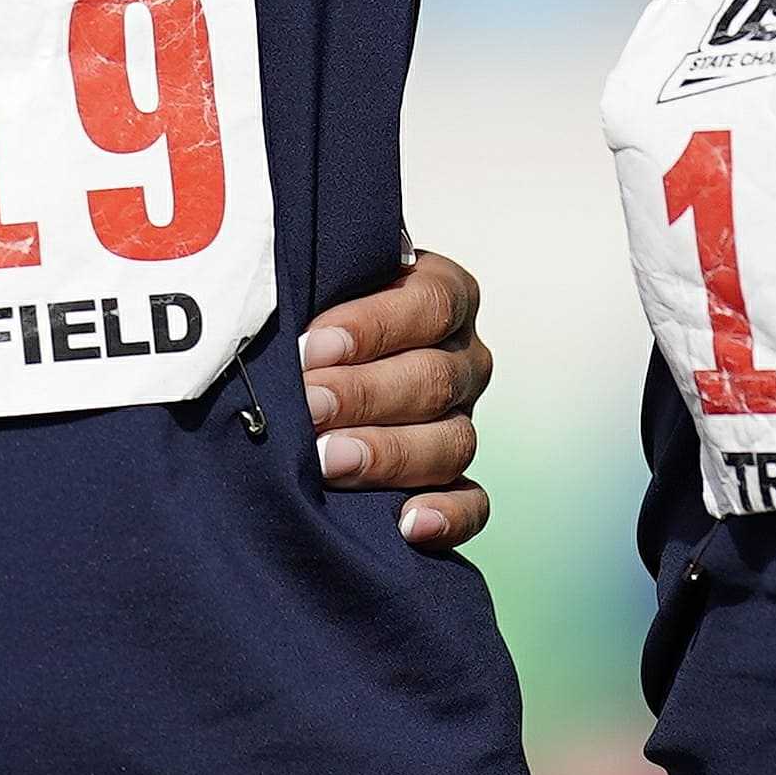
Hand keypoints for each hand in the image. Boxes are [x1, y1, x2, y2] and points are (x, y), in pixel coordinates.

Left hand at [301, 247, 492, 550]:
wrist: (303, 367)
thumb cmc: (311, 312)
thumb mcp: (322, 274)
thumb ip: (335, 261)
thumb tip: (354, 250)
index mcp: (444, 296)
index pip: (430, 305)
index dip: (373, 326)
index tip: (311, 347)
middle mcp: (463, 359)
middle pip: (434, 378)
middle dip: (363, 394)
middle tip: (308, 406)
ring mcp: (461, 422)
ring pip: (450, 442)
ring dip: (387, 453)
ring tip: (328, 461)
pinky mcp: (455, 480)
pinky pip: (472, 503)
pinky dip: (447, 516)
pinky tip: (407, 524)